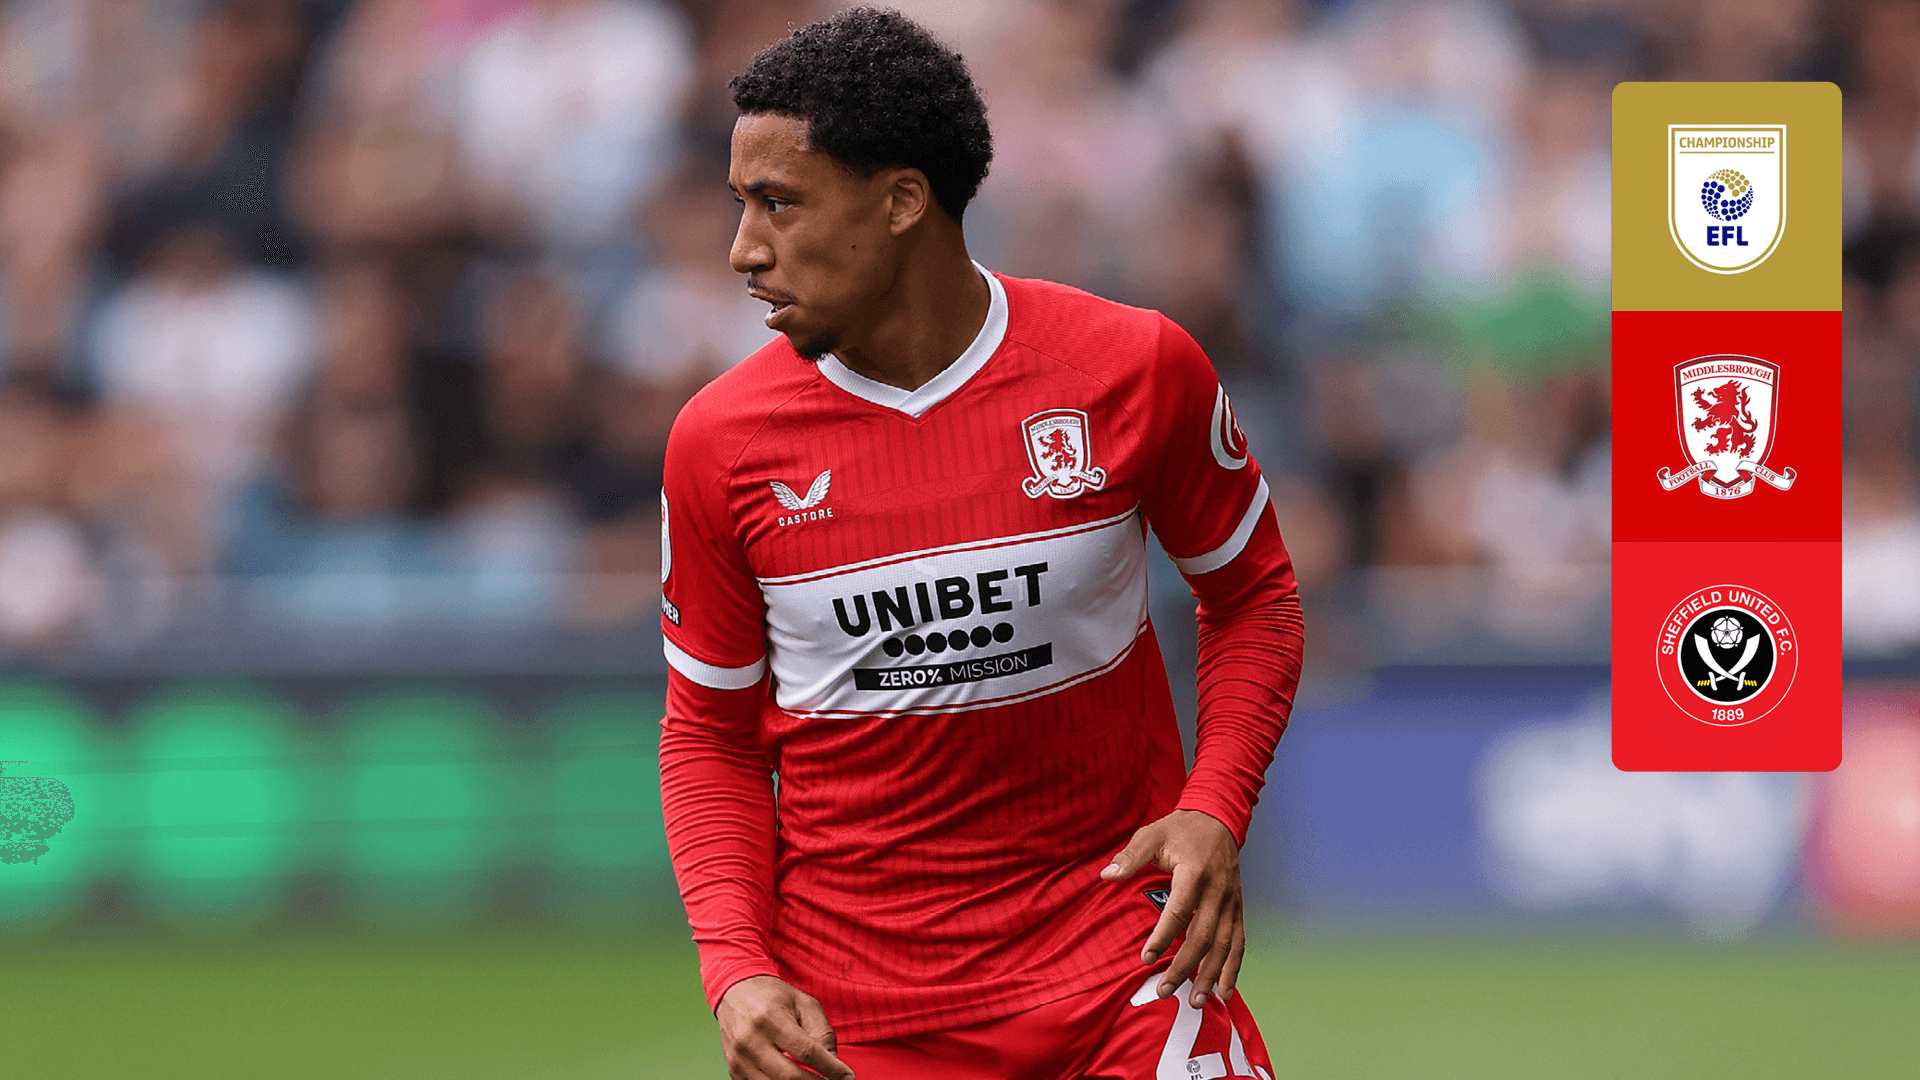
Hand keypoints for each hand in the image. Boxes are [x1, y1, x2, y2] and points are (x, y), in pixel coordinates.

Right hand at [716, 975, 854, 1079]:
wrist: (734, 992)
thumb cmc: (773, 997)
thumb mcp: (804, 1003)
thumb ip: (822, 1032)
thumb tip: (834, 1063)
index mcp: (770, 1019)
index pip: (806, 1052)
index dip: (830, 1068)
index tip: (846, 1076)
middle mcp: (750, 1040)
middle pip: (790, 1076)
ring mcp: (739, 1059)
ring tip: (815, 1079)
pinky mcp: (734, 1070)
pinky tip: (794, 1079)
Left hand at [1100, 808, 1244, 1009]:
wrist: (1218, 818)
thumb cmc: (1180, 829)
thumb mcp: (1151, 834)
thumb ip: (1130, 856)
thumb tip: (1106, 875)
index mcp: (1194, 873)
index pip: (1178, 911)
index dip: (1162, 937)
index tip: (1145, 958)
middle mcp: (1218, 890)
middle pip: (1203, 936)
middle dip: (1184, 967)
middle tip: (1164, 991)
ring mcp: (1231, 901)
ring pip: (1224, 945)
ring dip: (1210, 976)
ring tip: (1195, 1000)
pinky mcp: (1238, 908)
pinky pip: (1239, 942)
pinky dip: (1233, 968)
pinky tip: (1224, 991)